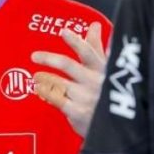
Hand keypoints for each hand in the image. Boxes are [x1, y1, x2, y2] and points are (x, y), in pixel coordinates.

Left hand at [31, 21, 106, 136]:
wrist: (118, 127)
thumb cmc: (108, 93)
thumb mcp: (107, 69)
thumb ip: (97, 48)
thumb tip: (94, 25)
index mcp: (102, 69)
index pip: (89, 52)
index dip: (76, 41)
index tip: (63, 31)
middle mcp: (95, 82)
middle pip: (68, 65)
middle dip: (49, 58)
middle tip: (34, 56)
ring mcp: (87, 98)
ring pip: (59, 83)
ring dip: (44, 78)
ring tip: (36, 76)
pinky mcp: (79, 113)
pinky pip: (57, 100)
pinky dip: (46, 93)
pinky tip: (38, 89)